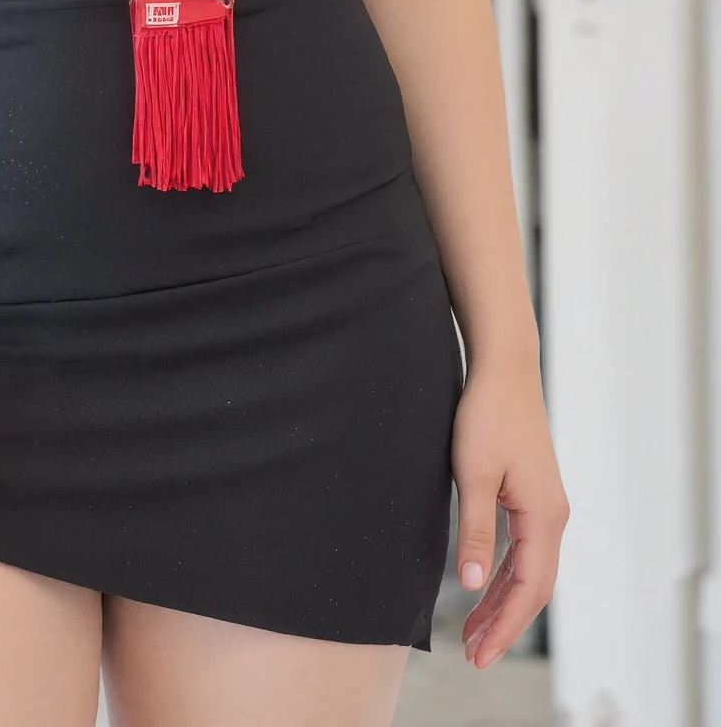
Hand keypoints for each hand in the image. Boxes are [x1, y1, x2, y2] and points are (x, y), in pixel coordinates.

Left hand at [453, 354, 568, 668]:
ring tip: (474, 630)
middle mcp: (552, 515)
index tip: (479, 654)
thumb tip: (471, 584)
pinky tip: (485, 586)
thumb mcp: (472, 473)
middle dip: (504, 623)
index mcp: (544, 515)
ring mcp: (545, 504)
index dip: (505, 625)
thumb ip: (474, 530)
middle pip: (534, 587)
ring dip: (503, 601)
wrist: (504, 369)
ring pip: (529, 569)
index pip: (530, 588)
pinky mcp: (533, 494)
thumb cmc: (487, 414)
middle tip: (474, 654)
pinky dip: (505, 574)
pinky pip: (523, 549)